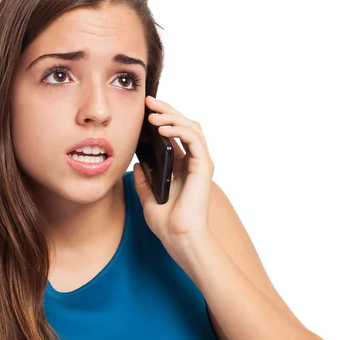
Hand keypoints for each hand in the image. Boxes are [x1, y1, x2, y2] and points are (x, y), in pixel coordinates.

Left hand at [133, 96, 214, 259]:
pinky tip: (161, 128)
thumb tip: (135, 164)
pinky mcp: (204, 166)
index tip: (143, 110)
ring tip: (152, 114)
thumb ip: (143, 180)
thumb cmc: (167, 223)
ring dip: (171, 116)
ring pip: (191, 127)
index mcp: (180, 167)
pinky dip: (178, 129)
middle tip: (148, 101)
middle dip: (166, 110)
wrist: (179, 238)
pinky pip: (193, 139)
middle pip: (183, 125)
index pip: (174, 134)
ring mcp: (200, 163)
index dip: (161, 119)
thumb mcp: (147, 197)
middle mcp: (192, 162)